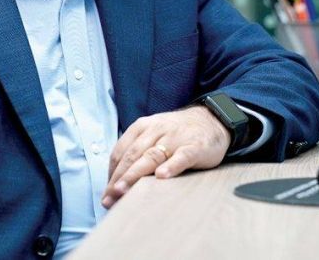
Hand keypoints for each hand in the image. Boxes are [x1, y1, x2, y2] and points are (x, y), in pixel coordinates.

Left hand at [101, 106, 230, 207]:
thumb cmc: (178, 134)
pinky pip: (182, 156)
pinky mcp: (195, 146)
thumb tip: (117, 182)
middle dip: (118, 177)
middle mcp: (157, 130)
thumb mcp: (154, 134)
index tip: (106, 193)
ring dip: (135, 174)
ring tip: (123, 190)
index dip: (111, 173)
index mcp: (143, 127)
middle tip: (109, 197)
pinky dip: (171, 166)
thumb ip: (138, 152)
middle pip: (132, 154)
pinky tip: (162, 176)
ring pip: (152, 156)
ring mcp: (176, 138)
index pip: (121, 151)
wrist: (212, 120)